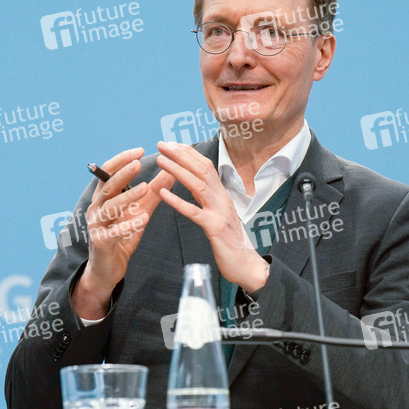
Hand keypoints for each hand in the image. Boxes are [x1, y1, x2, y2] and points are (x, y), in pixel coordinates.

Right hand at [71, 148, 174, 319]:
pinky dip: (129, 225)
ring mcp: (97, 226)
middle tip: (138, 162)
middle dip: (122, 173)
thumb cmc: (123, 236)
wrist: (108, 269)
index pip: (108, 172)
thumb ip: (153, 192)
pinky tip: (143, 219)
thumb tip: (170, 171)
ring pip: (109, 208)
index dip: (122, 160)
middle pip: (107, 187)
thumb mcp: (140, 211)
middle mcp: (96, 208)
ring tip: (145, 188)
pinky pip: (114, 232)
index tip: (139, 150)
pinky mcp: (102, 243)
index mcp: (104, 197)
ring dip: (128, 197)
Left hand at [155, 141, 268, 291]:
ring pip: (198, 184)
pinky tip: (163, 194)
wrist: (247, 265)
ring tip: (160, 160)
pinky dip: (178, 201)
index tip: (172, 144)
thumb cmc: (231, 242)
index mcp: (221, 195)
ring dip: (178, 170)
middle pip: (201, 169)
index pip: (205, 166)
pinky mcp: (214, 228)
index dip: (188, 153)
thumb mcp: (220, 215)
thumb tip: (196, 185)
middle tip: (162, 144)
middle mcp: (222, 199)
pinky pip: (193, 212)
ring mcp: (219, 212)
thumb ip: (209, 200)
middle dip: (181, 154)